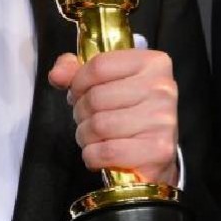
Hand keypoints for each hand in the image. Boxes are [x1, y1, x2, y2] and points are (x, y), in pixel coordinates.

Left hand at [49, 49, 178, 184]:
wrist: (155, 152)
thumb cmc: (129, 113)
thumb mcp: (106, 83)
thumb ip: (77, 72)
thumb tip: (57, 74)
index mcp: (152, 63)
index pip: (98, 66)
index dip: (78, 82)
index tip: (79, 92)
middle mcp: (162, 89)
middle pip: (96, 98)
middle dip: (81, 112)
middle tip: (89, 119)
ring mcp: (162, 120)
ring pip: (99, 126)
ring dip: (86, 136)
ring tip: (95, 137)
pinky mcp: (158, 150)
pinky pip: (106, 152)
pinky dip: (93, 156)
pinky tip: (101, 154)